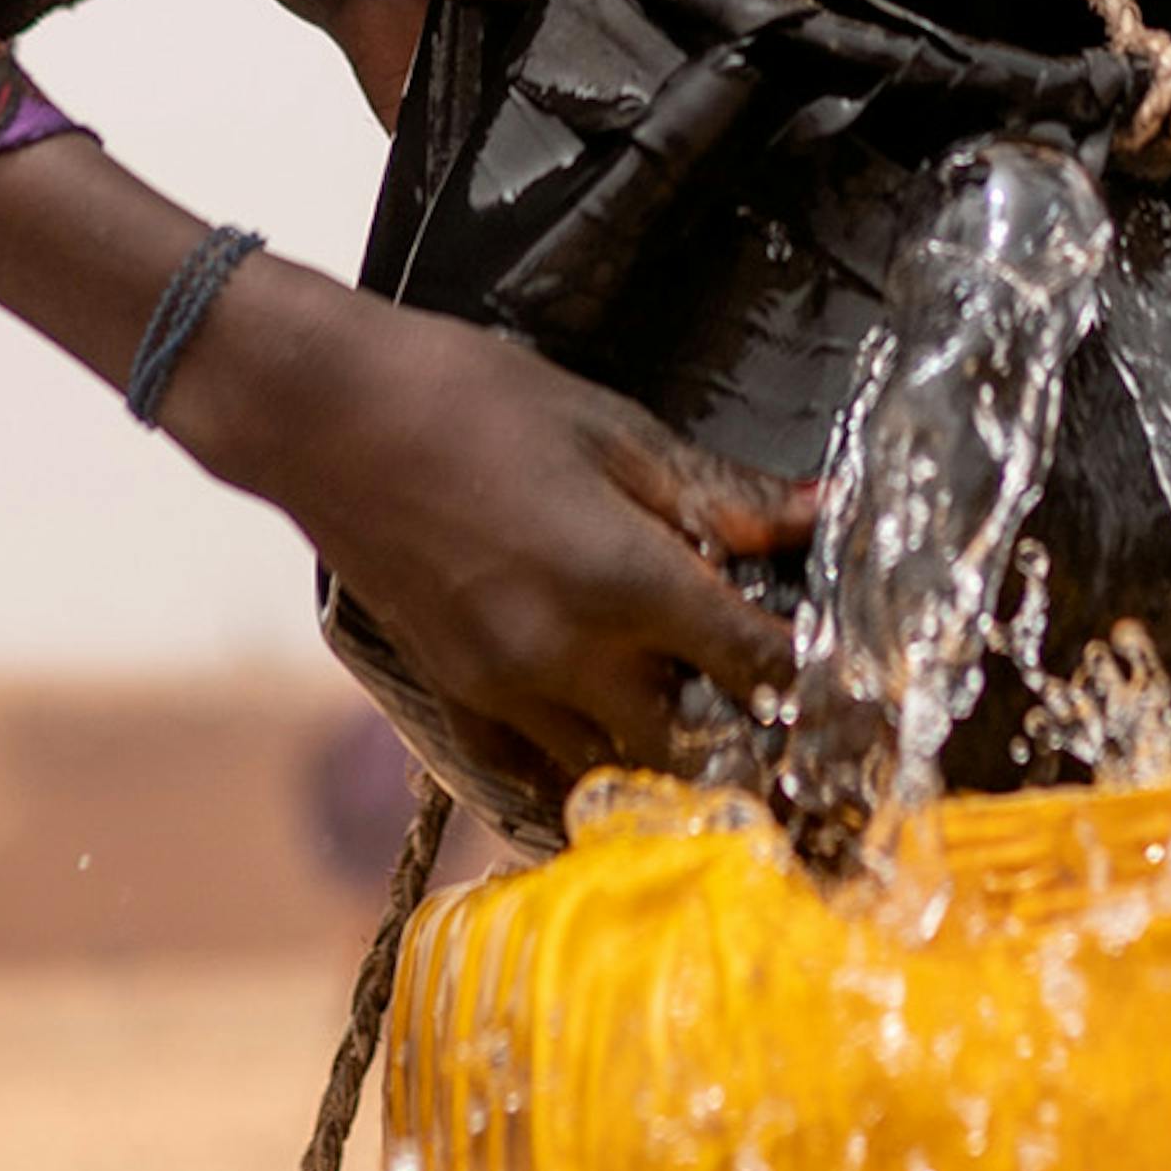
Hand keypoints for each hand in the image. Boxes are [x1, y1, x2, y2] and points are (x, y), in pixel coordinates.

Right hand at [167, 275, 800, 779]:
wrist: (322, 413)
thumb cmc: (469, 398)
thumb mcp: (611, 427)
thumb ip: (717, 491)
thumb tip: (815, 514)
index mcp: (622, 579)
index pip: (754, 667)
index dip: (812, 679)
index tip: (848, 680)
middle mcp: (566, 656)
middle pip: (691, 746)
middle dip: (741, 734)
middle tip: (773, 707)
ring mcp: (502, 687)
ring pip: (611, 770)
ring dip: (660, 752)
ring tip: (690, 712)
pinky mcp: (451, 694)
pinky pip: (526, 773)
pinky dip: (573, 769)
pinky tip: (601, 739)